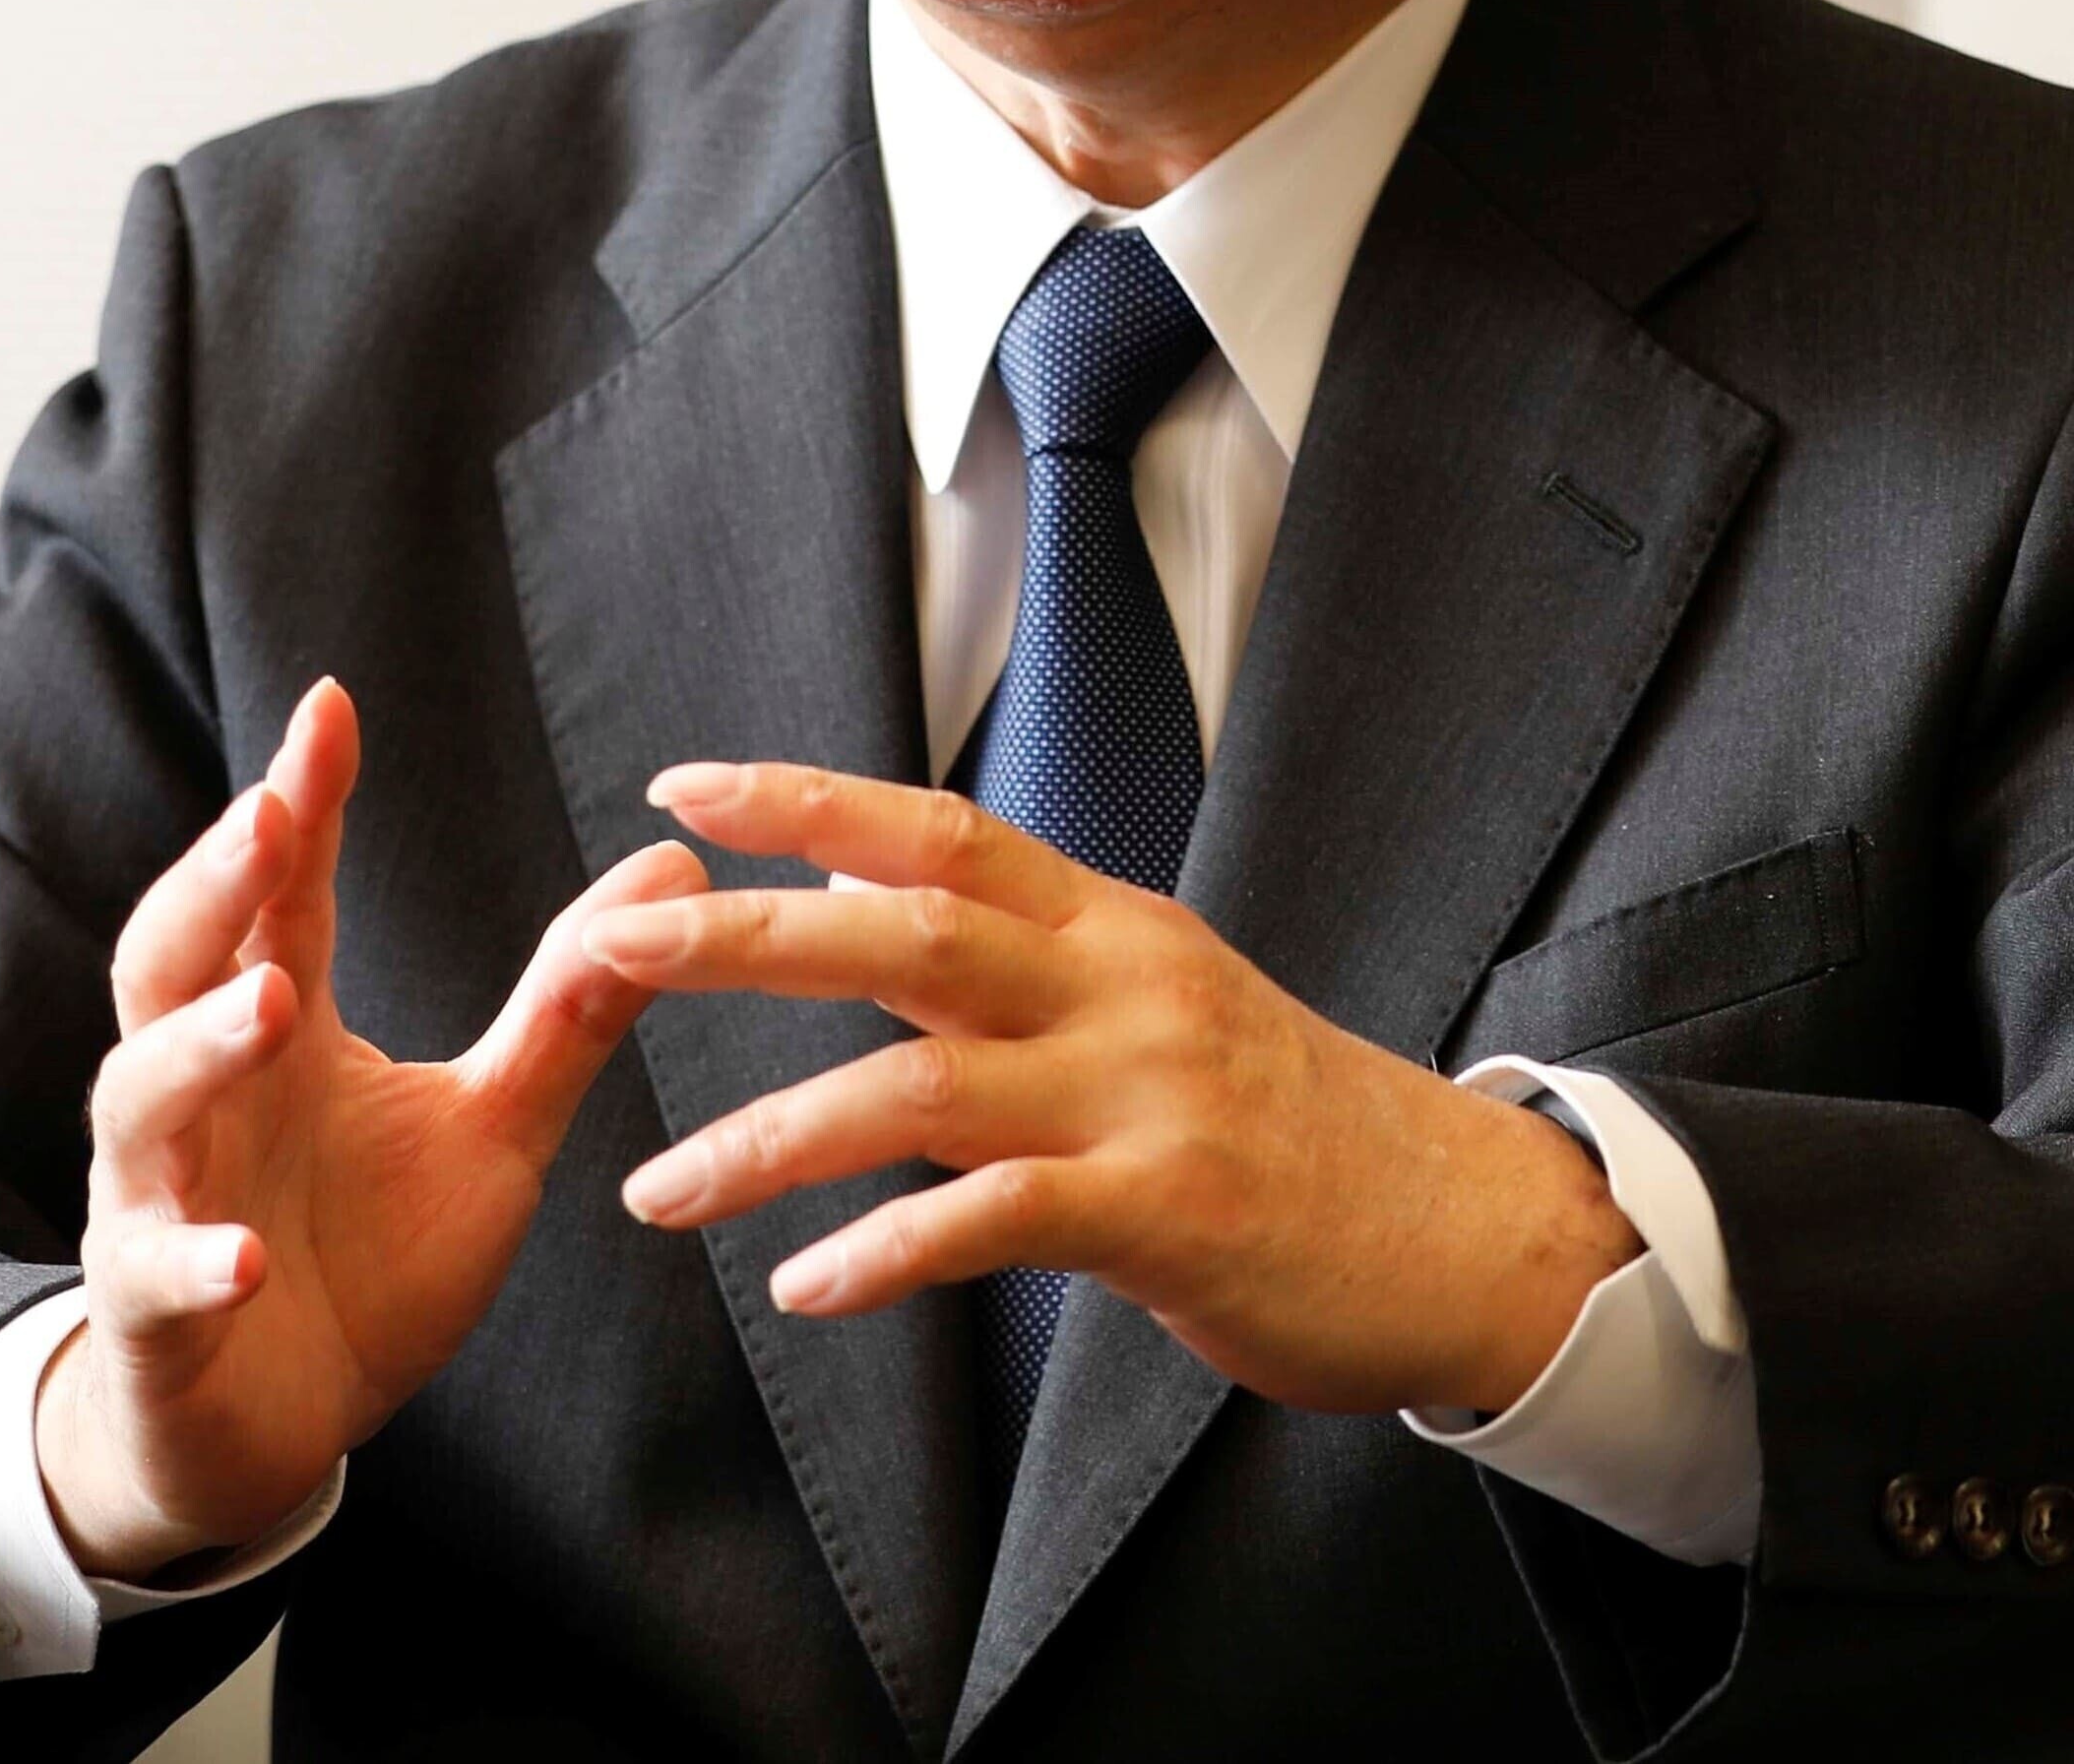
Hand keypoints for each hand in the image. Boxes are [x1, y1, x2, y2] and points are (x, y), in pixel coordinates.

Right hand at [37, 679, 706, 1574]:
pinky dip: (191, 1262)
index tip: (331, 703)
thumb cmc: (367, 1259)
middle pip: (173, 963)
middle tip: (266, 812)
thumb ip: (571, 1005)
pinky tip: (240, 1254)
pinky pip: (153, 1281)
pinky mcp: (153, 1321)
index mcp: (281, 1031)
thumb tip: (676, 862)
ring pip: (142, 1101)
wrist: (273, 1435)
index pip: (280, 896)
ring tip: (270, 1006)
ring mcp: (163, 1201)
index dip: (296, 801)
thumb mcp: (495, 1126)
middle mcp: (205, 1096)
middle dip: (212, 886)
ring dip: (196, 1049)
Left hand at [583, 765, 1635, 1416]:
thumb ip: (1013, 953)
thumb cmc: (1286, 1118)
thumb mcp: (1154, 997)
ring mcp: (1144, 1095)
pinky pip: (996, 1222)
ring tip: (660, 1189)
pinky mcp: (1166, 1211)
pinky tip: (808, 1287)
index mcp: (1109, 924)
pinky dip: (889, 1252)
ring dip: (773, 1135)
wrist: (1456, 1223)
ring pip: (923, 1083)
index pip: (937, 830)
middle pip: (908, 927)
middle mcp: (1120, 985)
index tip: (685, 786)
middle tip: (617, 948)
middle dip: (748, 934)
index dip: (806, 801)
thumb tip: (851, 888)